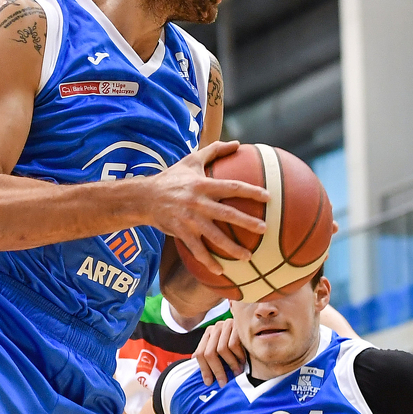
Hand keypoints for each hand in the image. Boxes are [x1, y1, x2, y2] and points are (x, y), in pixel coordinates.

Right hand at [142, 142, 268, 276]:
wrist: (144, 197)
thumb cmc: (172, 177)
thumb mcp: (191, 160)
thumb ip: (214, 150)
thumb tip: (238, 143)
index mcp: (203, 184)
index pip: (231, 187)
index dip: (250, 191)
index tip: (268, 197)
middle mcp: (197, 202)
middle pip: (227, 214)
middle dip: (247, 222)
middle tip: (264, 229)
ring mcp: (189, 220)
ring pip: (214, 236)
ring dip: (232, 248)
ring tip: (248, 257)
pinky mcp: (181, 232)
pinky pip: (197, 250)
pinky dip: (208, 261)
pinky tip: (220, 271)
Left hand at [194, 317, 245, 385]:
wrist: (257, 327)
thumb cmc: (240, 343)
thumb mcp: (223, 347)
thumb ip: (212, 355)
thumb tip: (198, 368)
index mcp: (208, 333)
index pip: (199, 353)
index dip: (204, 369)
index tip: (209, 382)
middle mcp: (215, 328)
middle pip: (209, 353)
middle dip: (216, 370)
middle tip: (223, 382)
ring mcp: (226, 325)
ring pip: (221, 350)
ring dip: (230, 364)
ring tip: (236, 372)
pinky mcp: (237, 325)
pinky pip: (233, 344)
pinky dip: (238, 355)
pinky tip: (243, 360)